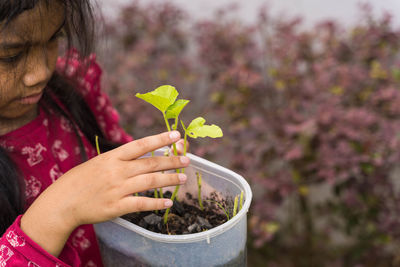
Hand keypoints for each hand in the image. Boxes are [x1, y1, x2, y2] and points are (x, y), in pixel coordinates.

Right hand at [21, 131, 188, 255]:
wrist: (62, 202)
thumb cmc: (80, 180)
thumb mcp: (99, 162)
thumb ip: (120, 159)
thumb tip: (142, 153)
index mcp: (112, 157)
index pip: (141, 145)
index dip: (160, 139)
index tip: (176, 135)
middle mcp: (117, 171)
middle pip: (151, 163)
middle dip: (172, 161)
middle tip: (187, 160)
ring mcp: (117, 189)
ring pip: (150, 182)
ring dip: (169, 180)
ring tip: (182, 178)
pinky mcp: (117, 207)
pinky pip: (142, 204)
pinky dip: (157, 204)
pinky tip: (169, 203)